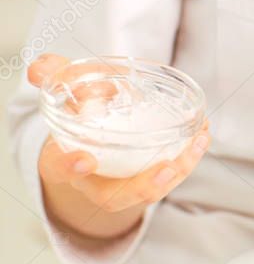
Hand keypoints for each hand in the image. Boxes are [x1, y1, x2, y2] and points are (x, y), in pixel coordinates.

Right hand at [29, 54, 209, 231]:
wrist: (97, 134)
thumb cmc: (81, 112)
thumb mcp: (64, 93)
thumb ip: (54, 77)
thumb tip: (40, 67)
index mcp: (63, 161)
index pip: (61, 168)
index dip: (71, 167)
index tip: (85, 159)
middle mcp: (94, 181)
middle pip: (115, 197)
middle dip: (142, 186)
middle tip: (165, 169)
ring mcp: (124, 184)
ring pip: (151, 190)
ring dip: (178, 170)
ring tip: (196, 145)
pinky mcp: (150, 178)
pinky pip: (172, 175)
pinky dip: (189, 157)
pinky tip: (203, 135)